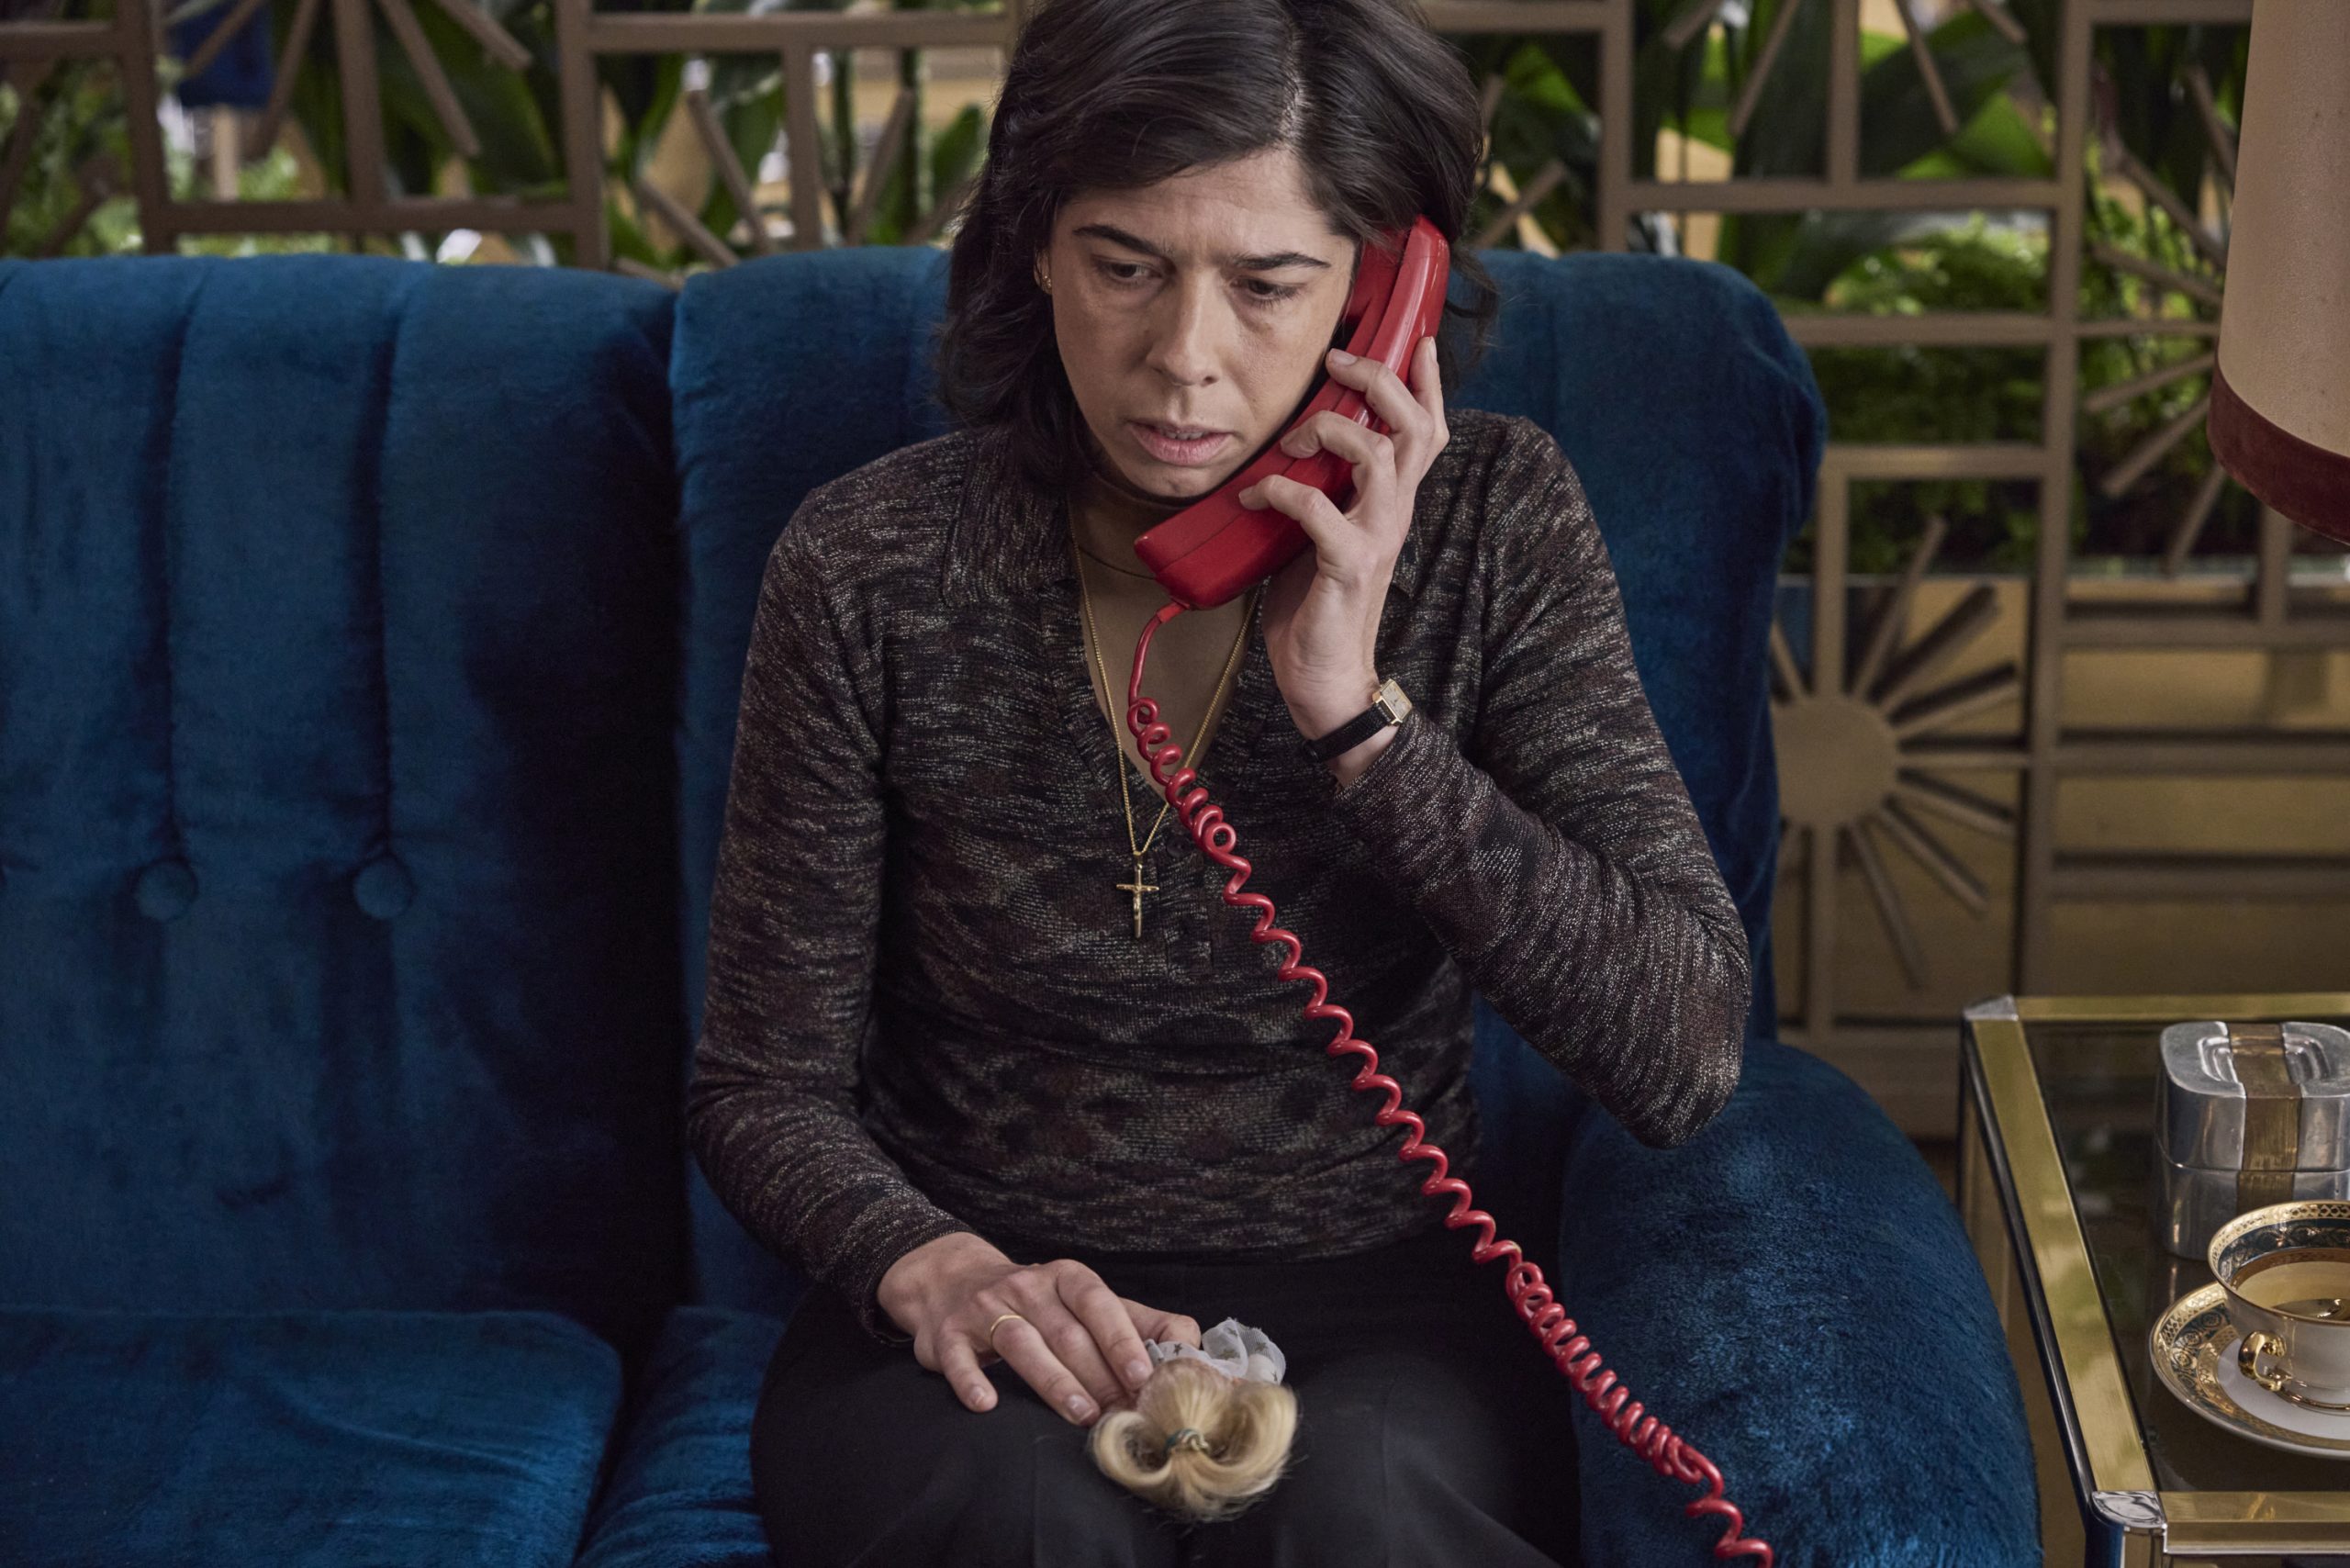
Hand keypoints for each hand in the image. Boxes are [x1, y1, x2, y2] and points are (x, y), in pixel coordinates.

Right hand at [875, 1231, 1203, 1427]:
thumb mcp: (1087, 1302)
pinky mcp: (948, 1334)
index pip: (1098, 1303)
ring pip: (1022, 1343)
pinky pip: (959, 1358)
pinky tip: (988, 1404)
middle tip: (1121, 1414)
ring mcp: (985, 1308)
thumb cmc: (1037, 1303)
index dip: (1122, 1339)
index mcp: (1066, 1278)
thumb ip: (1140, 1323)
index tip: (1144, 1376)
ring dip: (1053, 1380)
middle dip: (1098, 1375)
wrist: (952, 1280)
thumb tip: (1194, 1349)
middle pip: (1066, 1332)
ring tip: (1081, 1414)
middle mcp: (1027, 1286)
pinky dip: (973, 1380)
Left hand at [1237, 334, 1448, 753]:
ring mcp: (1376, 539)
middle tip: (1338, 361)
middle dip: (1380, 381)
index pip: (1426, 433)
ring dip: (1331, 431)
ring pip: (1380, 457)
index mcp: (1391, 504)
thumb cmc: (1317, 606)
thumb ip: (1321, 491)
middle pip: (1414, 429)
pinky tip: (1255, 494)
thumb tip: (1288, 447)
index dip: (1427, 385)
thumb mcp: (1321, 534)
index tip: (1415, 340)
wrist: (1326, 680)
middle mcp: (1394, 515)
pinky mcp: (1348, 566)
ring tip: (1291, 436)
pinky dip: (1282, 491)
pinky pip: (1319, 509)